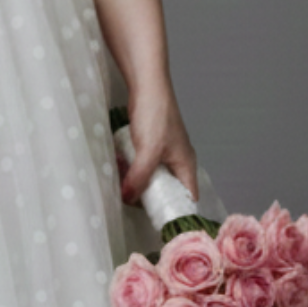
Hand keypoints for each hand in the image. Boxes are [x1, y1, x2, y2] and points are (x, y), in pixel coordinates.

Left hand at [120, 86, 199, 206]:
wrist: (146, 83)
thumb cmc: (156, 113)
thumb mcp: (148, 152)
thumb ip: (139, 177)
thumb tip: (128, 199)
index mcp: (185, 164)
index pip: (188, 198)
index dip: (176, 212)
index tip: (160, 223)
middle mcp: (177, 160)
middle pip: (166, 189)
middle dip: (148, 196)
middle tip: (131, 201)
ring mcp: (162, 151)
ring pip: (150, 176)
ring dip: (136, 181)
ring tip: (122, 182)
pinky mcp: (149, 143)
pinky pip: (140, 163)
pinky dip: (130, 167)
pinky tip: (119, 166)